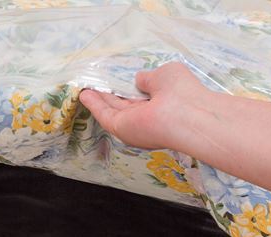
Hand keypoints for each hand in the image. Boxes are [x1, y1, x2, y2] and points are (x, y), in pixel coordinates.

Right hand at [78, 62, 206, 150]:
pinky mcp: (121, 129)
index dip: (130, 89)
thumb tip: (139, 79)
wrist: (186, 115)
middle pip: (125, 106)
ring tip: (86, 89)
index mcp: (161, 104)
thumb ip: (150, 78)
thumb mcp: (165, 74)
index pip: (142, 97)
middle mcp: (147, 117)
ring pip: (113, 111)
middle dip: (111, 96)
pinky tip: (84, 94)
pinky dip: (94, 104)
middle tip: (97, 86)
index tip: (119, 81)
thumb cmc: (182, 91)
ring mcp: (134, 125)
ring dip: (99, 100)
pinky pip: (105, 115)